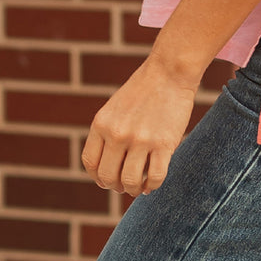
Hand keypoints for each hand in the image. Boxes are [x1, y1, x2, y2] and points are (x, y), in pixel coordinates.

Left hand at [81, 55, 196, 197]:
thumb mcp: (116, 108)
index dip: (98, 177)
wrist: (170, 70)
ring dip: (134, 189)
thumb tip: (108, 170)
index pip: (91, 163)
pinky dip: (153, 186)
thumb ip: (108, 134)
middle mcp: (118, 134)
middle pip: (108, 177)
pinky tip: (153, 182)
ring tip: (140, 186)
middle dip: (116, 186)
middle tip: (125, 185)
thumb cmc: (144, 89)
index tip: (108, 179)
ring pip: (131, 182)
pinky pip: (155, 178)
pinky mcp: (164, 144)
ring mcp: (141, 140)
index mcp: (102, 123)